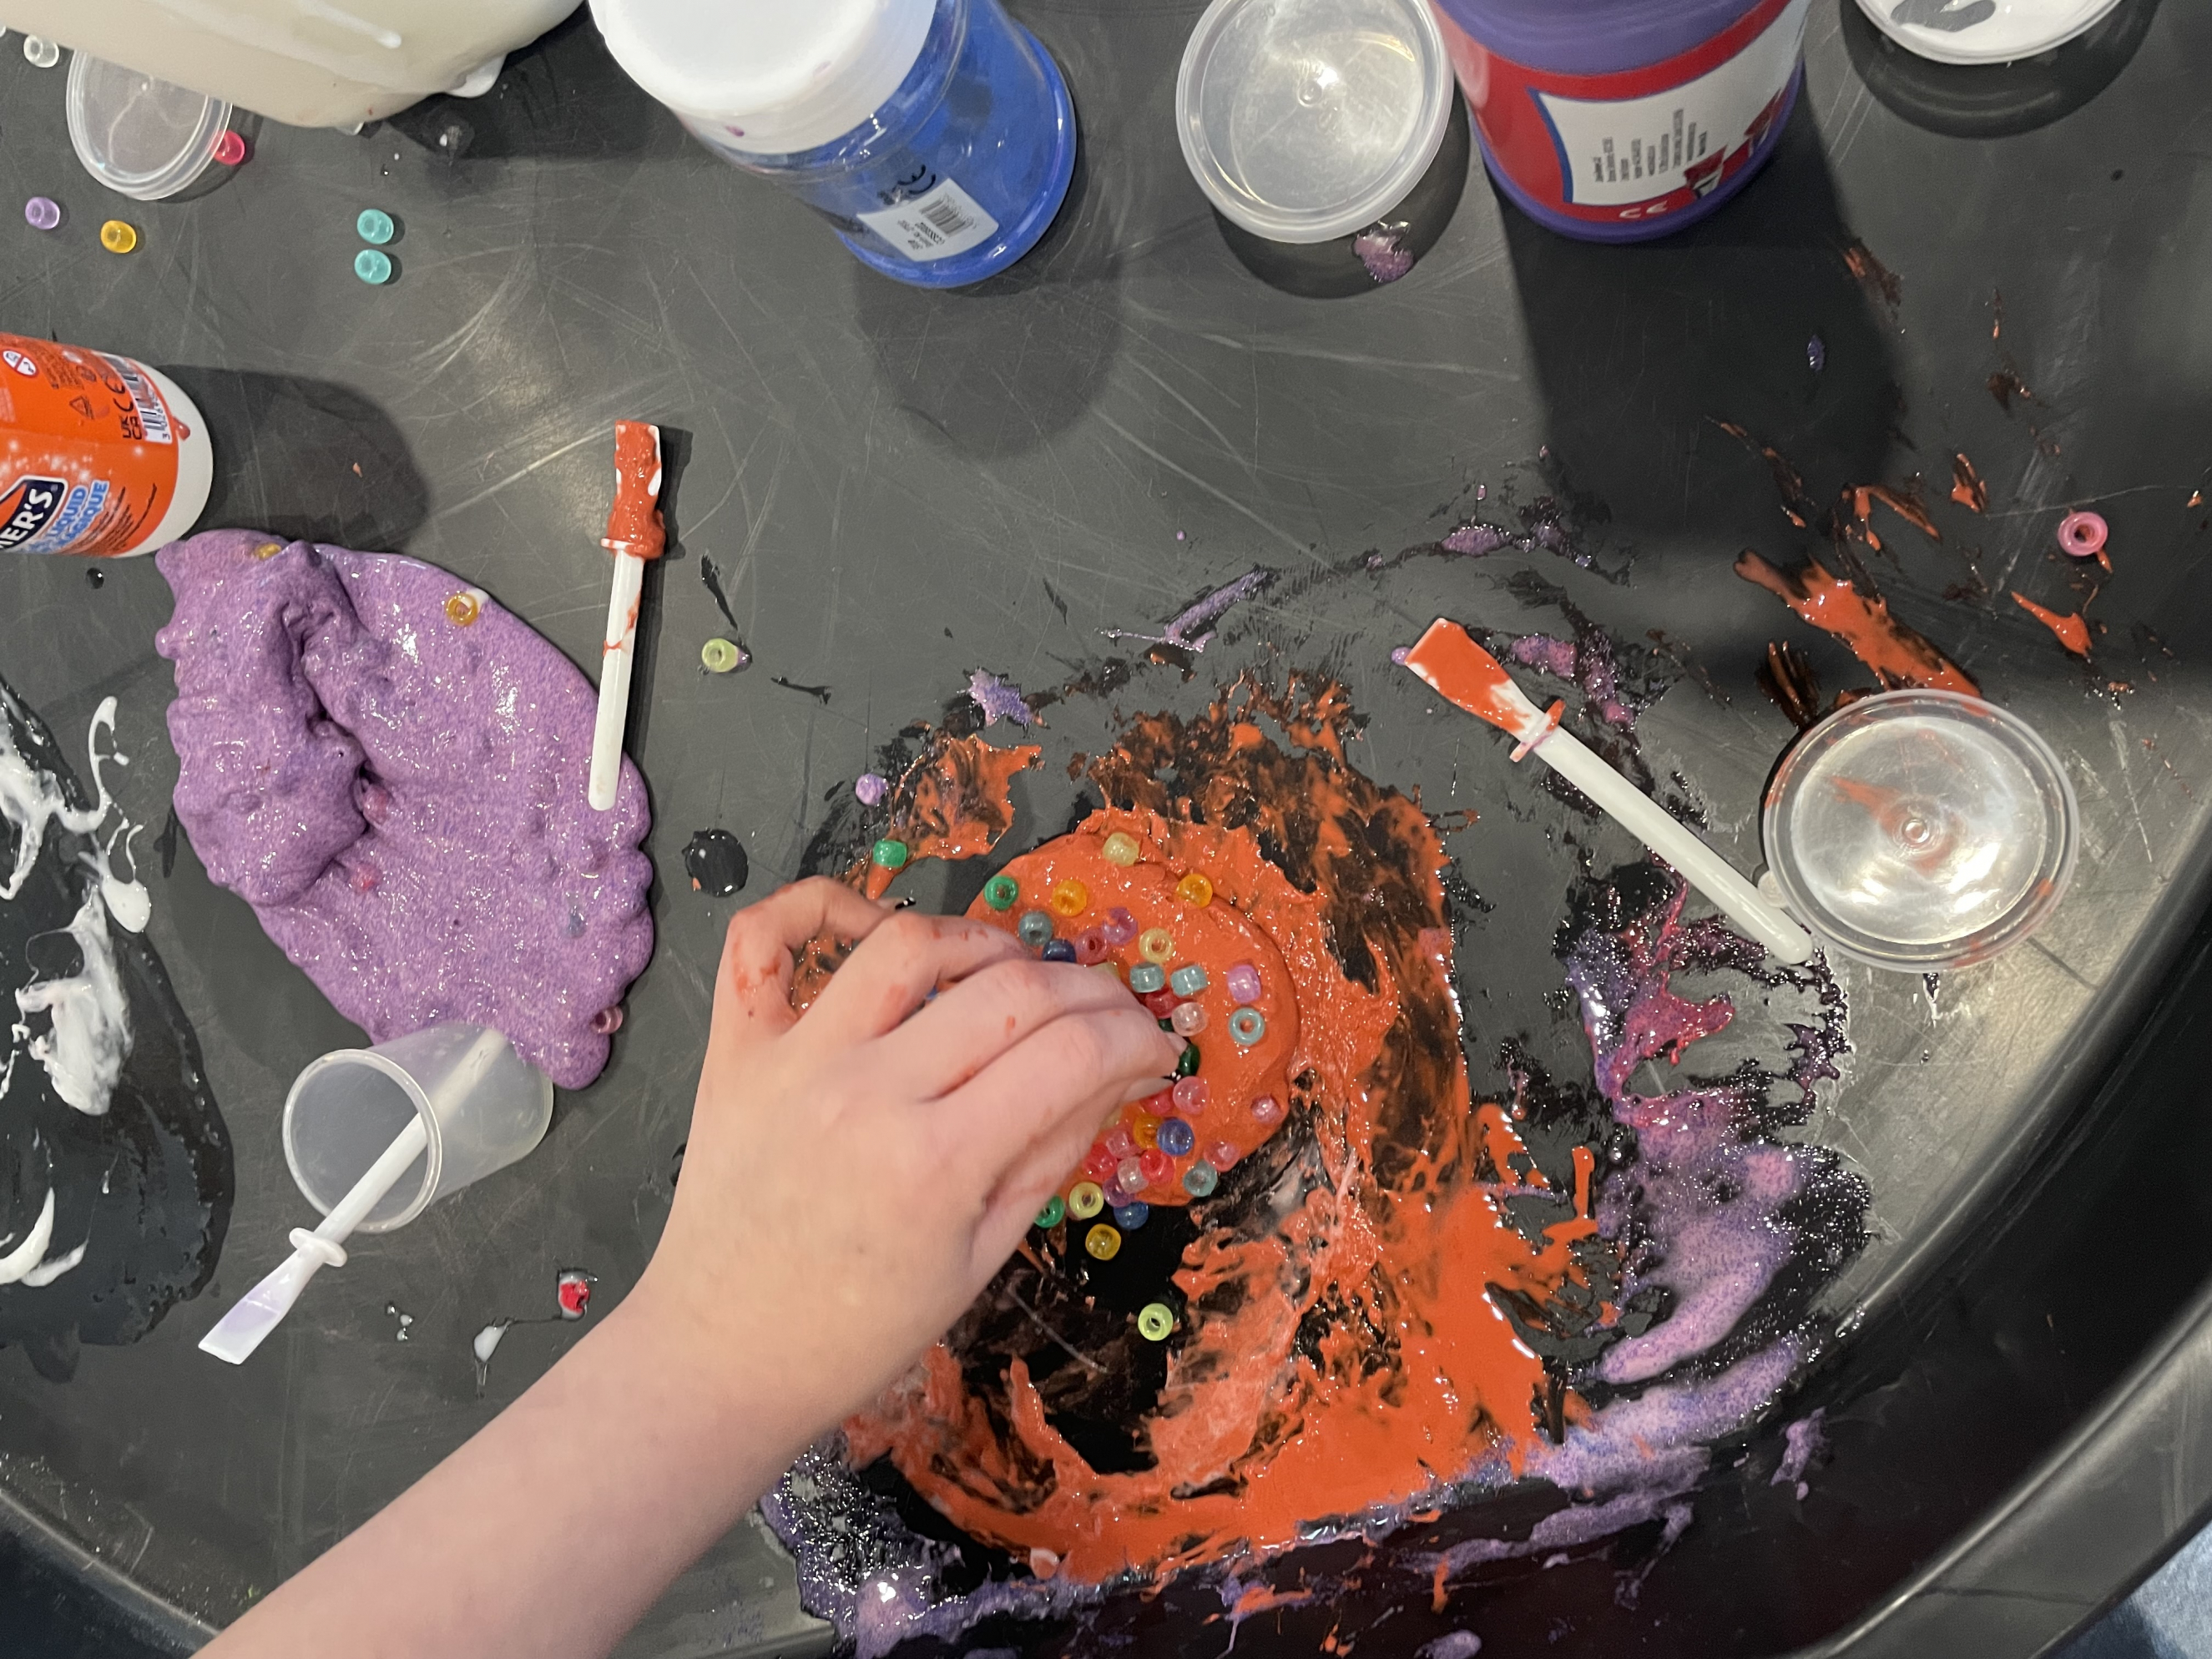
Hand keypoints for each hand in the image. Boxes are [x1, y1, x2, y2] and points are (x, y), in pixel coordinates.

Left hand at [637, 878, 1182, 1445]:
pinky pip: (767, 938)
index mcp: (936, 1166)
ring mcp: (793, 1062)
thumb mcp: (982, 1256)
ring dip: (982, 942)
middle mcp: (866, 1095)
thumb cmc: (861, 1329)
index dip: (1134, 1038)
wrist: (722, 1358)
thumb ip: (1053, 1150)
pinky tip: (871, 924)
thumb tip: (1122, 1070)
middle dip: (1088, 994)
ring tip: (1012, 975)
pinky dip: (819, 905)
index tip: (1153, 1048)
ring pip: (907, 942)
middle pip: (1009, 991)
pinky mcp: (735, 1049)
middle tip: (1107, 1018)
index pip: (1071, 1055)